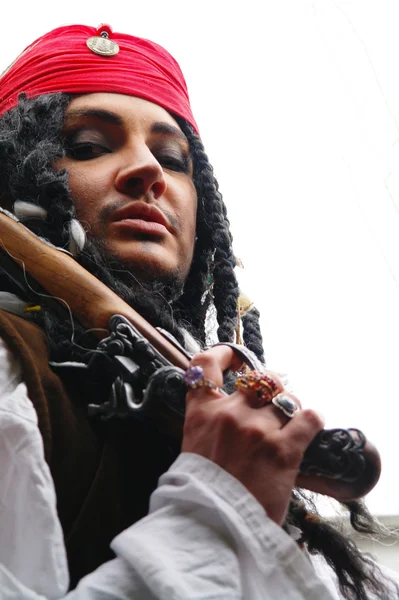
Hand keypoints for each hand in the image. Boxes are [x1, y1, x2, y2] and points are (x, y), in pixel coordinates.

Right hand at [182, 345, 323, 524]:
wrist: (214, 528)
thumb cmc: (203, 493)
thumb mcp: (195, 448)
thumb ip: (211, 422)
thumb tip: (233, 409)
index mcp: (202, 413)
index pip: (206, 363)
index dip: (224, 354)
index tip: (236, 358)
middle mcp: (230, 413)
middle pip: (260, 379)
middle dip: (271, 387)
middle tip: (274, 404)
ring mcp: (258, 429)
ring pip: (287, 399)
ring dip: (291, 409)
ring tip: (289, 426)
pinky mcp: (284, 449)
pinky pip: (310, 418)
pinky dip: (312, 420)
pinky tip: (309, 428)